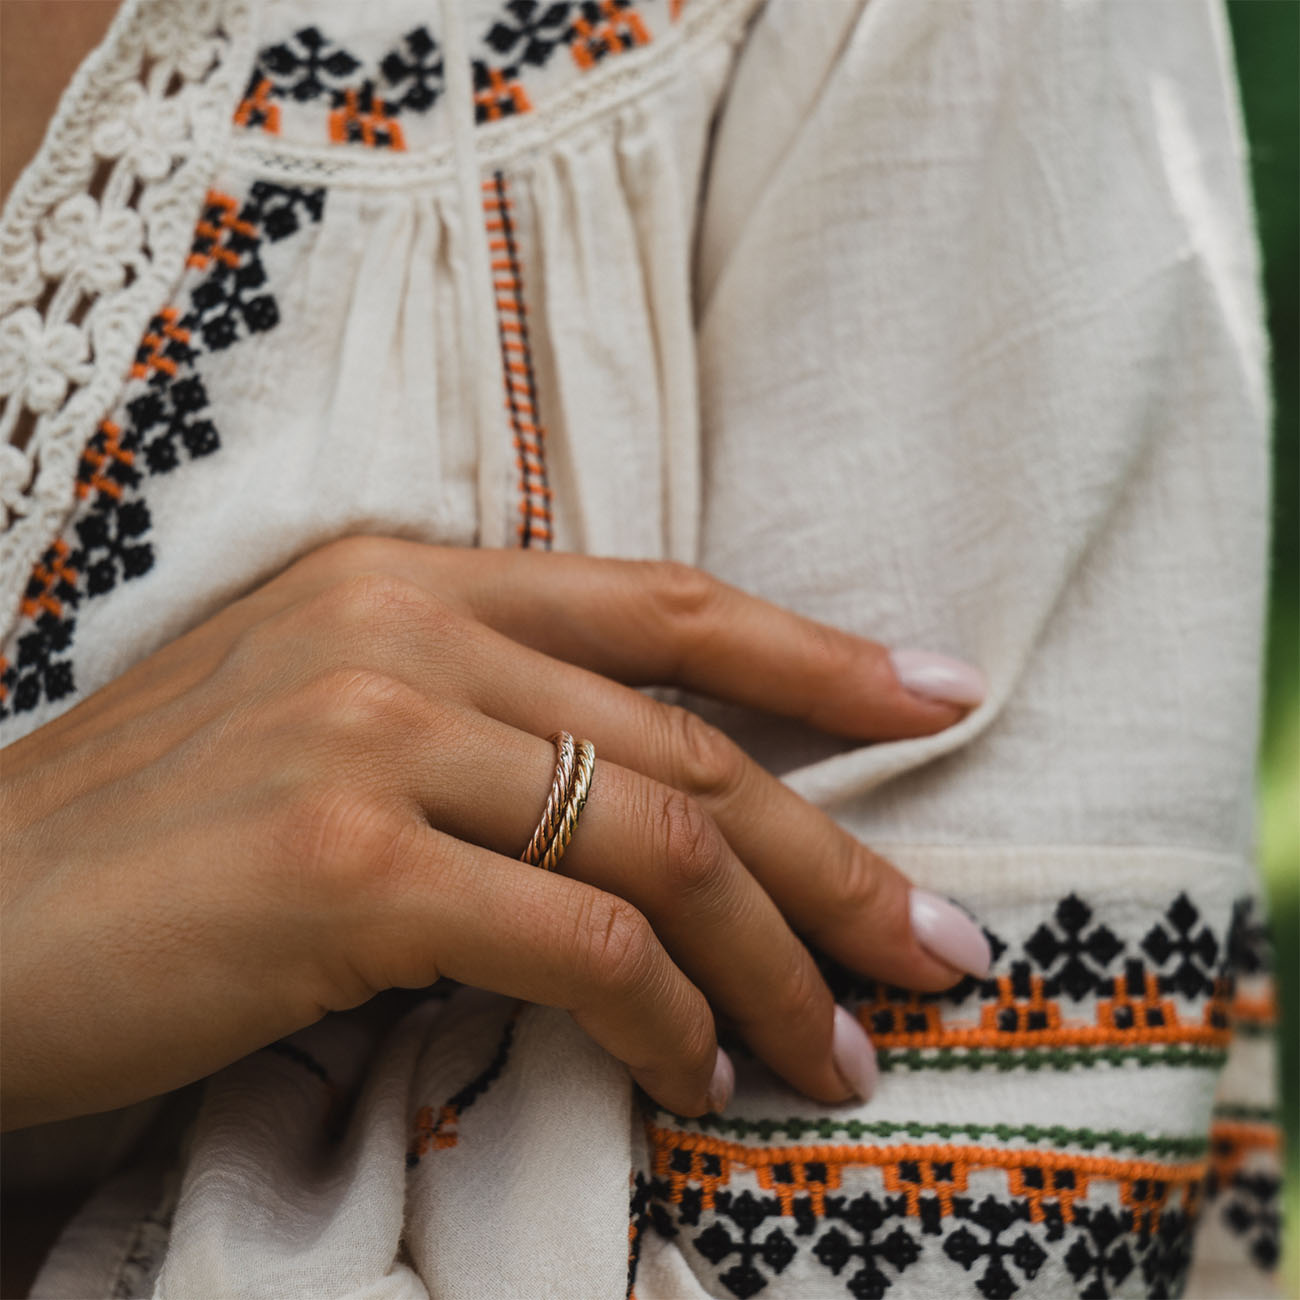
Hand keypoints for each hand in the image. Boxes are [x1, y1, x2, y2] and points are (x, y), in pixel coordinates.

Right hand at [0, 538, 988, 1129]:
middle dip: (841, 861)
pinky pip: (579, 945)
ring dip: (776, 968)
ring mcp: (377, 734)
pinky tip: (693, 1080)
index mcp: (411, 580)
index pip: (668, 606)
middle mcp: (406, 630)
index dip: (820, 654)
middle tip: (941, 947)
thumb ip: (486, 723)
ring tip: (839, 1050)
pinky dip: (663, 1021)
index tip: (939, 699)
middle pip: (696, 750)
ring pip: (663, 849)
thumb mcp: (337, 727)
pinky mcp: (349, 860)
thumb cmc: (162, 834)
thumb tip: (658, 807)